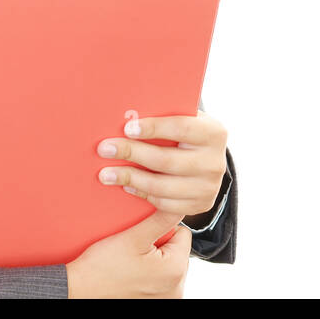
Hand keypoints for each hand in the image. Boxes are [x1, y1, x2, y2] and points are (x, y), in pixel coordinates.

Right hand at [65, 209, 189, 297]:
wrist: (80, 288)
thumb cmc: (102, 267)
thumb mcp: (134, 236)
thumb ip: (161, 218)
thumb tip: (179, 204)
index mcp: (176, 270)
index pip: (183, 233)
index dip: (161, 229)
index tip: (142, 237)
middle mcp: (176, 288)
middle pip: (175, 249)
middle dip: (158, 245)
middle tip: (134, 250)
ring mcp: (166, 298)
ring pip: (167, 263)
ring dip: (152, 259)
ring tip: (131, 262)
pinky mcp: (155, 301)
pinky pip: (159, 278)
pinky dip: (148, 272)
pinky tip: (131, 272)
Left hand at [95, 110, 227, 218]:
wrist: (208, 161)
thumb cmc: (187, 132)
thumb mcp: (185, 118)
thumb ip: (165, 115)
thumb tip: (128, 112)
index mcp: (214, 133)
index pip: (181, 127)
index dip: (153, 128)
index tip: (127, 128)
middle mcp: (215, 162)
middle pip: (166, 159)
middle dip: (131, 153)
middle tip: (104, 149)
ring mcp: (208, 188)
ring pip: (161, 186)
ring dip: (129, 178)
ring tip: (106, 173)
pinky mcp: (199, 206)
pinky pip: (164, 204)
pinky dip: (142, 194)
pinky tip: (127, 185)